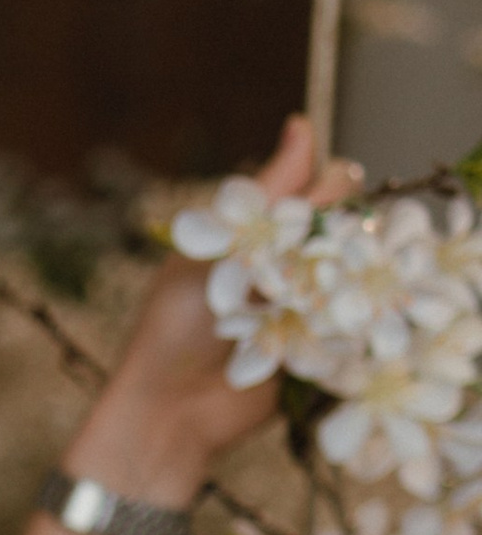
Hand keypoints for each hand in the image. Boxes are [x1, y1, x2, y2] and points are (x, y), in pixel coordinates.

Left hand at [80, 118, 357, 492]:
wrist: (170, 410)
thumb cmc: (175, 326)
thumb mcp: (214, 250)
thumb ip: (264, 196)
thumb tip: (301, 124)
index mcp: (262, 235)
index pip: (316, 191)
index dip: (326, 188)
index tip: (314, 200)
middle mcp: (294, 266)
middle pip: (347, 228)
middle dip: (344, 233)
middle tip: (312, 256)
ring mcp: (314, 308)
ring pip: (363, 273)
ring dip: (353, 275)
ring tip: (318, 289)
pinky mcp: (328, 351)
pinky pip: (360, 324)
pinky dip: (356, 318)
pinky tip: (343, 315)